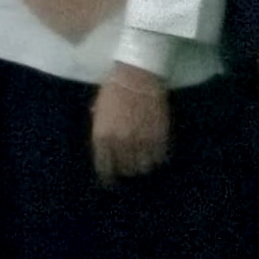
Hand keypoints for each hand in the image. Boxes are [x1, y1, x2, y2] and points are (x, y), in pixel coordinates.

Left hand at [90, 63, 171, 183]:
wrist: (137, 76)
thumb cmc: (113, 89)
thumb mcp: (99, 110)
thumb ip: (100, 129)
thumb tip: (103, 144)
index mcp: (102, 137)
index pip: (104, 167)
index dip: (107, 176)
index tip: (110, 181)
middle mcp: (121, 143)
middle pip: (125, 169)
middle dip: (126, 170)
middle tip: (128, 168)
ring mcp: (141, 141)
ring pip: (144, 166)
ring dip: (142, 166)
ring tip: (143, 161)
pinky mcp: (159, 137)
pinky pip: (159, 157)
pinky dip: (157, 158)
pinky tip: (155, 154)